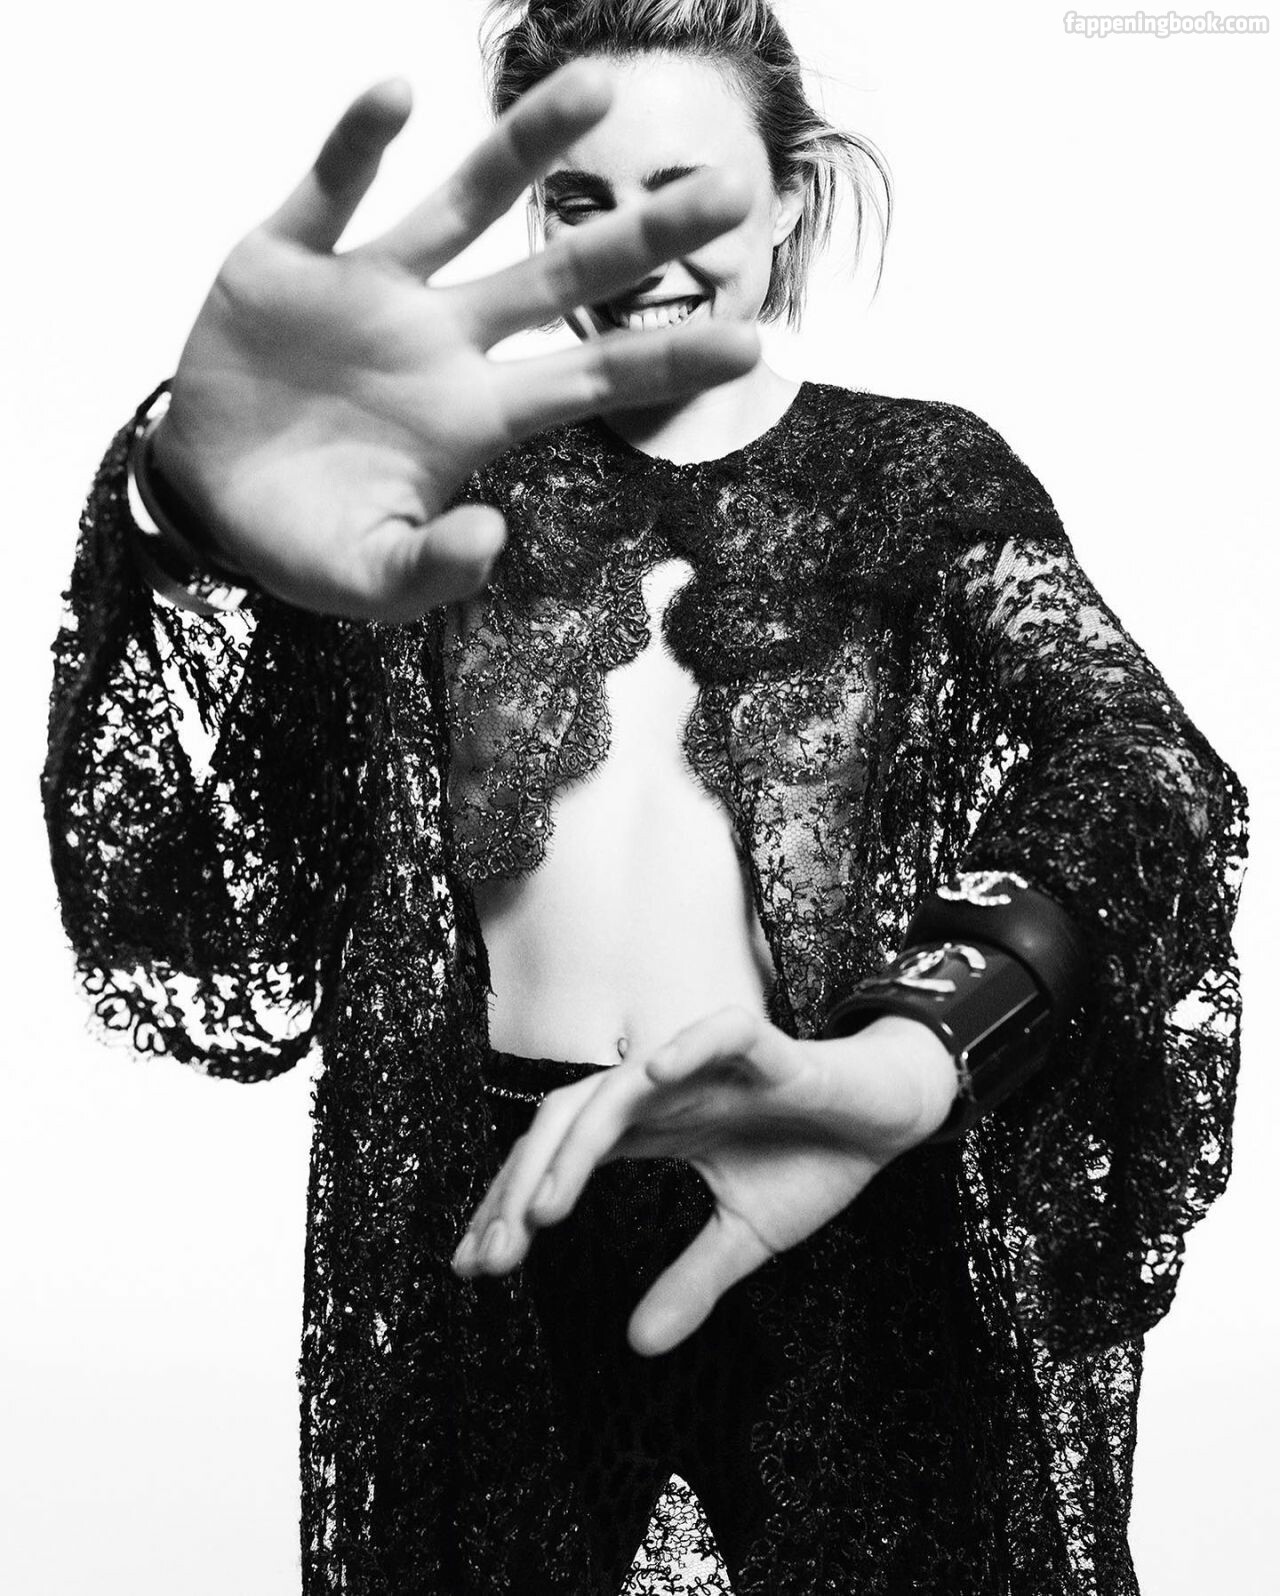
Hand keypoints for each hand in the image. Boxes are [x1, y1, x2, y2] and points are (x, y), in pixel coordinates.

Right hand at [150, 66, 759, 620]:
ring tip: (597, 87)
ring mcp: (370, 292)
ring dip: (525, 147)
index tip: (751, 337)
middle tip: (729, 188)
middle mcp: (439, 341)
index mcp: (471, 417)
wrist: (207, 497)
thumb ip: (431, 569)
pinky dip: (358, 143)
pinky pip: (331, 190)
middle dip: (643, 235)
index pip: (590, 377)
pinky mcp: (289, 259)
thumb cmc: (306, 540)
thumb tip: (495, 535)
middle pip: (558, 275)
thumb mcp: (366, 577)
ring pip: (462, 203)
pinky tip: (396, 93)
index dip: (668, 358)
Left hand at [452, 1006, 956, 1355]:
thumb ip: (691, 1280)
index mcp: (651, 1129)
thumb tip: (636, 1346)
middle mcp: (665, 1091)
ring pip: (622, 1086)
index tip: (474, 1267)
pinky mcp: (768, 1049)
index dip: (512, 1206)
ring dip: (579, 1141)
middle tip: (493, 1257)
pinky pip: (720, 1034)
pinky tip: (652, 1074)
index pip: (559, 1158)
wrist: (891, 1116)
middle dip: (521, 1186)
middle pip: (569, 1121)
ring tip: (546, 1205)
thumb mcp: (748, 1239)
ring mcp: (710, 1065)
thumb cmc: (814, 1161)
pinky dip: (686, 1047)